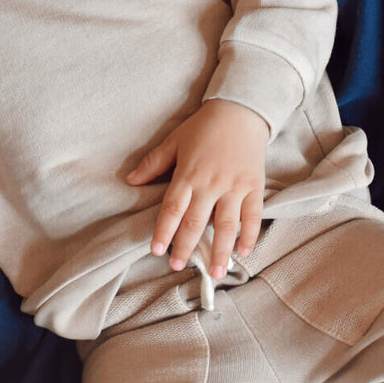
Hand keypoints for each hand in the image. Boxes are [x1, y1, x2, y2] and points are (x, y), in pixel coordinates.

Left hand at [126, 98, 267, 277]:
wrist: (241, 110)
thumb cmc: (205, 126)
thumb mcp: (175, 141)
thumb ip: (153, 163)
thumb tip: (130, 180)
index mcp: (188, 174)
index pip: (173, 209)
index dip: (163, 231)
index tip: (156, 251)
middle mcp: (211, 184)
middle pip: (196, 222)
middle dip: (186, 246)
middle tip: (178, 266)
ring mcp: (234, 187)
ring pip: (226, 225)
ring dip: (219, 250)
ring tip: (214, 272)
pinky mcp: (254, 187)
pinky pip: (253, 216)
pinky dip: (249, 235)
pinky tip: (243, 252)